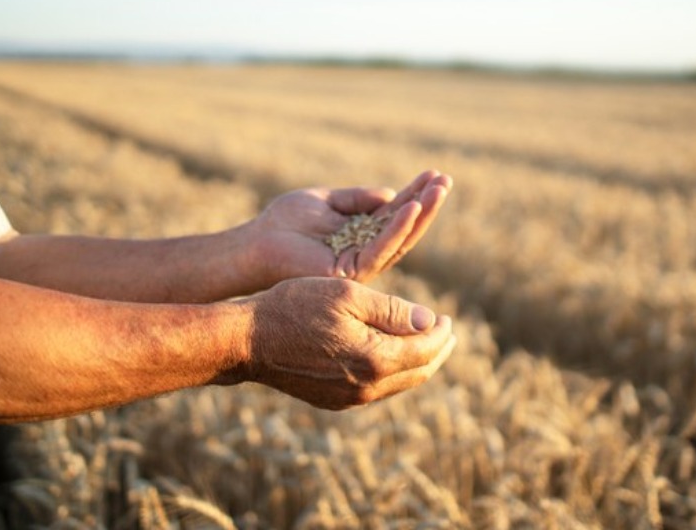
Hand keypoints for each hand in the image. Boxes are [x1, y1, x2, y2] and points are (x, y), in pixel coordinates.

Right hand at [237, 277, 454, 409]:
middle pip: (418, 372)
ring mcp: (349, 399)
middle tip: (446, 332)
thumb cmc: (295, 307)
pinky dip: (392, 372)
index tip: (447, 317)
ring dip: (417, 363)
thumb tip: (430, 322)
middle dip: (437, 351)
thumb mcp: (348, 295)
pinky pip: (377, 389)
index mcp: (375, 359)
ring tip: (425, 342)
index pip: (425, 349)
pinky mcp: (334, 400)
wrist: (248, 340)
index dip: (441, 332)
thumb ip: (393, 310)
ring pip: (399, 384)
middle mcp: (367, 387)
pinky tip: (390, 355)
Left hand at [251, 170, 452, 283]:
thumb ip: (357, 198)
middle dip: (427, 204)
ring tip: (438, 190)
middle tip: (446, 180)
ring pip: (400, 239)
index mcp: (361, 234)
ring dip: (421, 214)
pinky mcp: (351, 271)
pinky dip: (397, 228)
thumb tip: (391, 194)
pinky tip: (412, 208)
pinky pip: (381, 248)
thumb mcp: (326, 200)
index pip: (395, 214)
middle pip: (405, 228)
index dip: (416, 194)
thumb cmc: (285, 222)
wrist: (256, 243)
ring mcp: (360, 264)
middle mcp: (365, 251)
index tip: (434, 174)